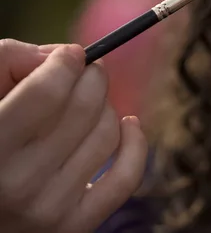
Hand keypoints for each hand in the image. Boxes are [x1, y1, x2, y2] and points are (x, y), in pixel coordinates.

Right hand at [0, 39, 147, 232]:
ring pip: (107, 133)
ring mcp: (50, 209)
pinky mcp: (75, 226)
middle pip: (85, 107)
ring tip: (89, 104)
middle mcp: (19, 182)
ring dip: (106, 107)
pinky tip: (127, 125)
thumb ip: (9, 63)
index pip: (48, 91)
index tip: (70, 56)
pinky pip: (127, 177)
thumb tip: (62, 56)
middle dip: (92, 78)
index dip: (67, 62)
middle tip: (87, 72)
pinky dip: (135, 143)